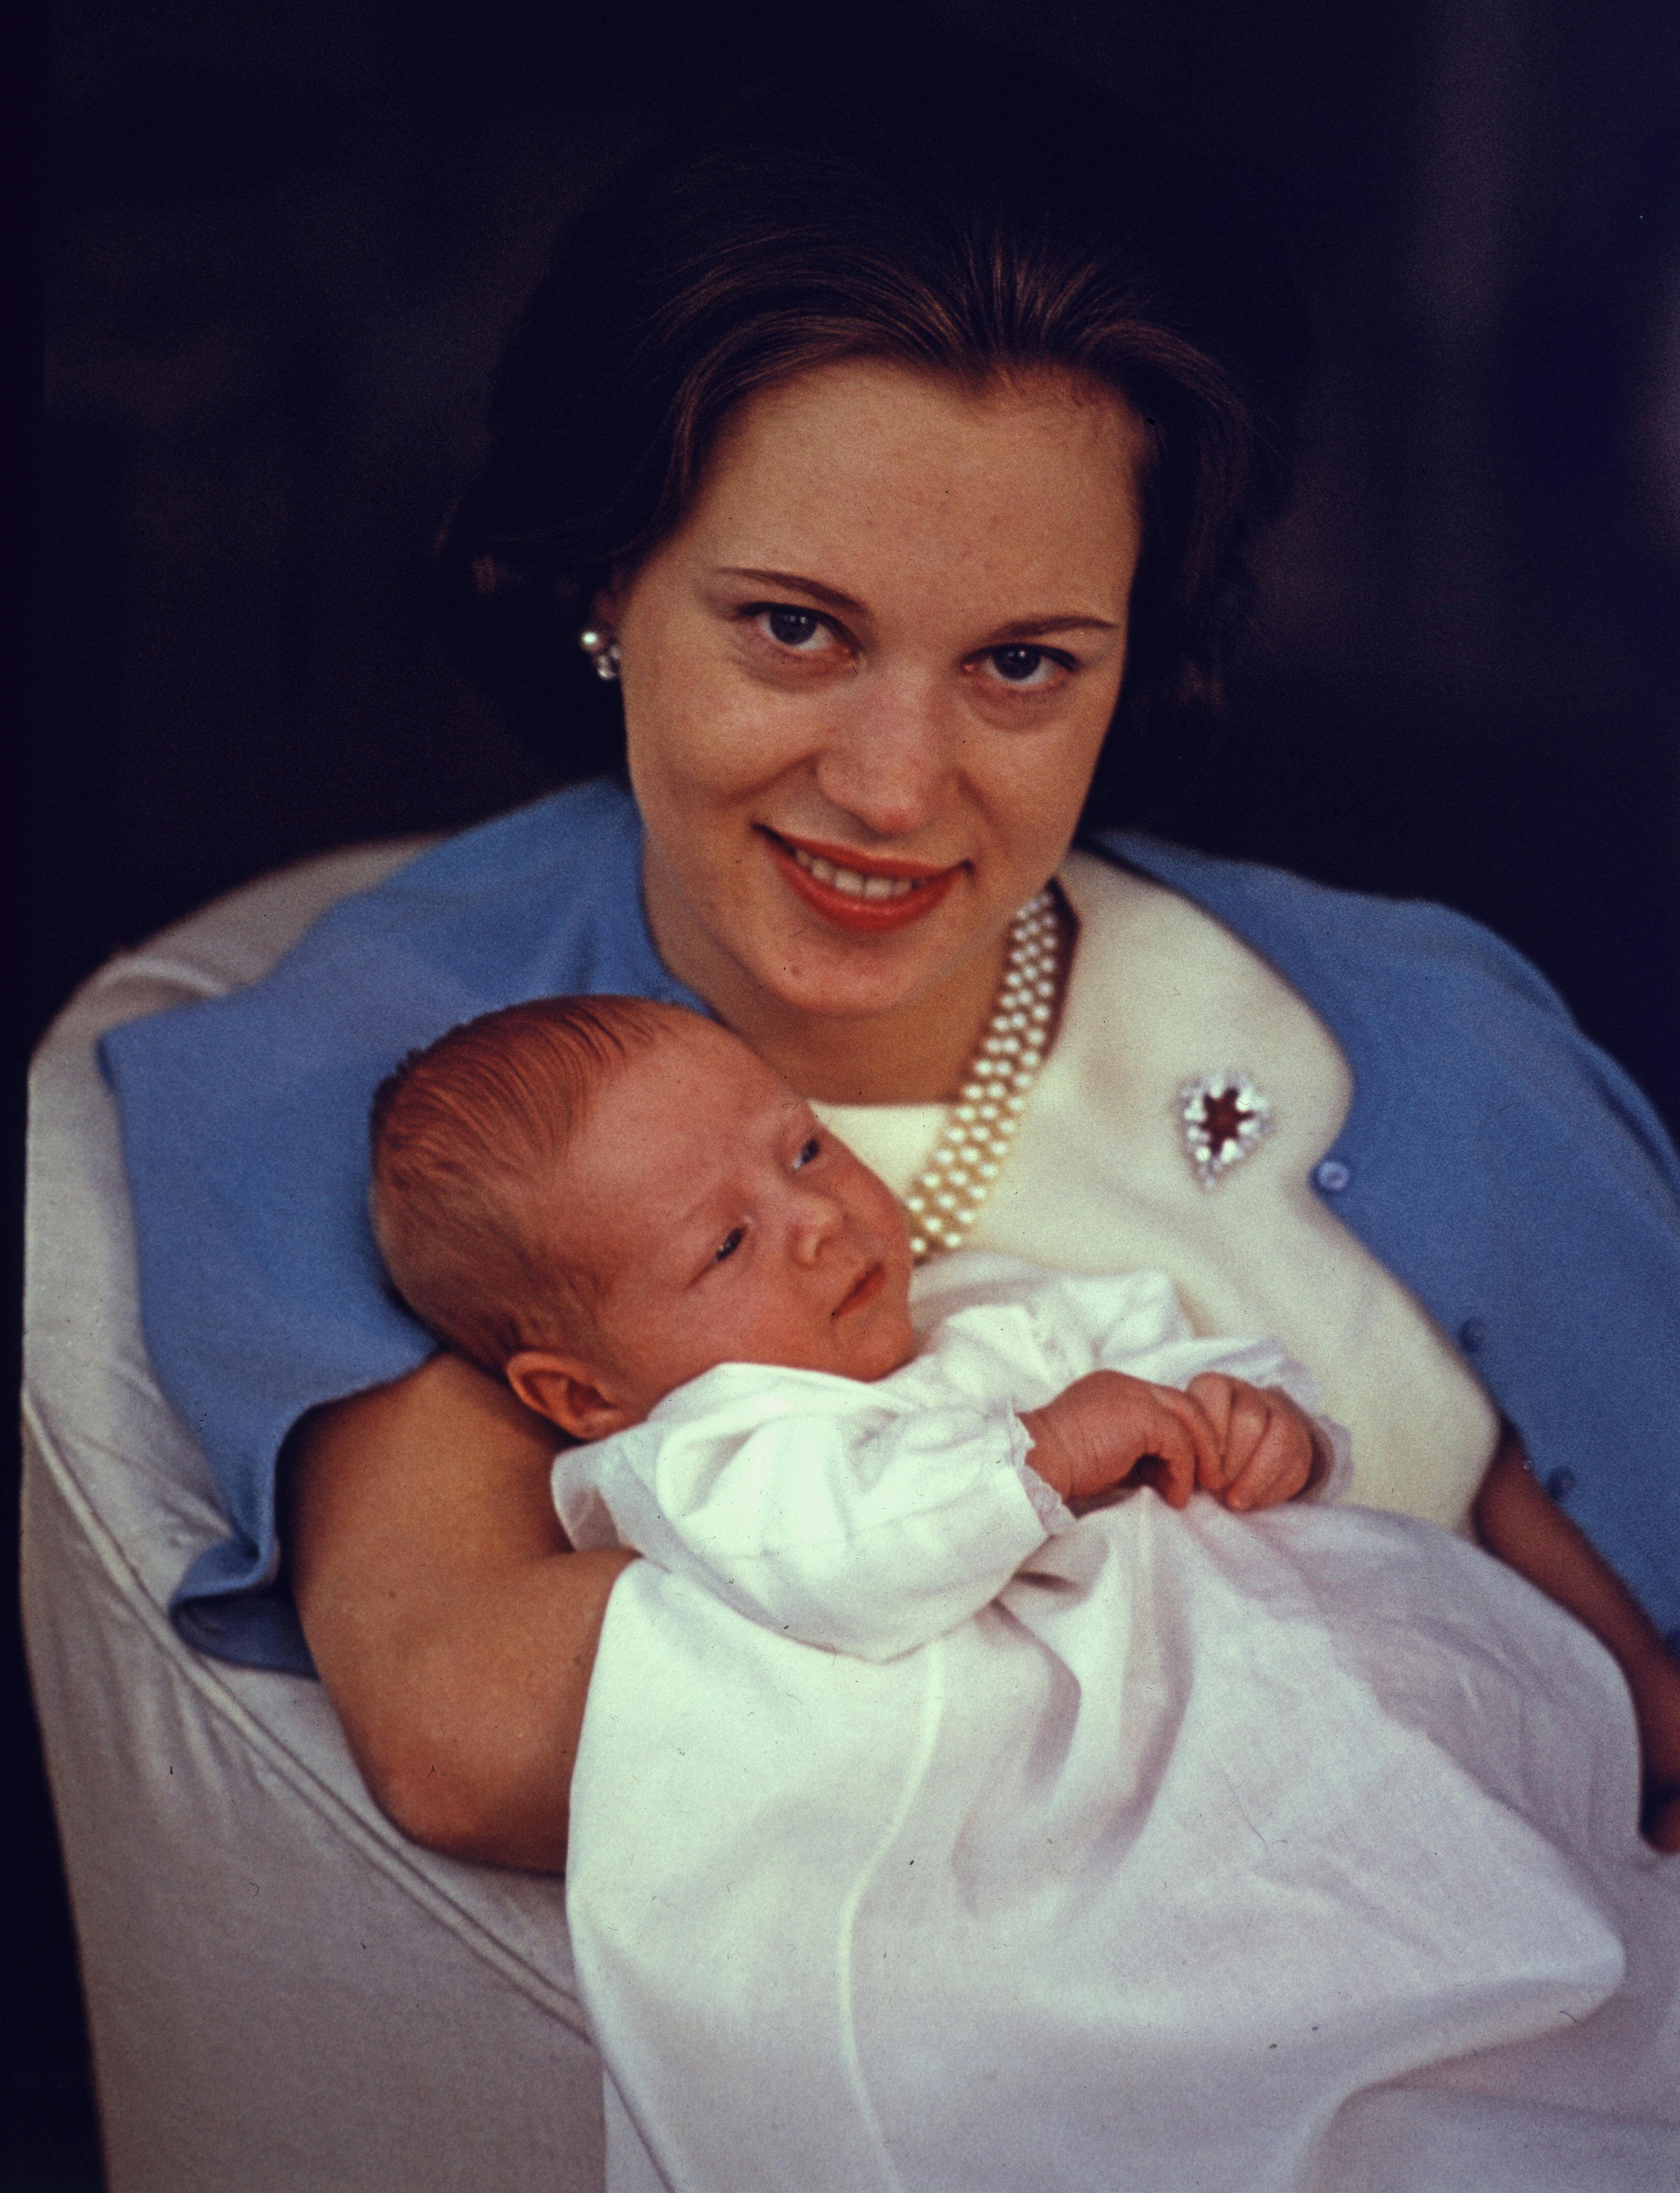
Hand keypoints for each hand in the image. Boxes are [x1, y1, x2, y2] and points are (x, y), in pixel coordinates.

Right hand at [1019, 1370, 1221, 1508]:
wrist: (1036, 1463)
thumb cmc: (1060, 1467)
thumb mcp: (1105, 1454)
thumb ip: (1134, 1452)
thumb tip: (1164, 1473)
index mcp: (1113, 1389)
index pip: (1163, 1405)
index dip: (1180, 1437)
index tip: (1182, 1473)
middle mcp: (1126, 1384)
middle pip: (1183, 1404)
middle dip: (1202, 1442)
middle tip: (1209, 1479)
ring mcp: (1134, 1394)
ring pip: (1189, 1418)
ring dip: (1199, 1459)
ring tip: (1193, 1493)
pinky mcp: (1142, 1416)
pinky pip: (1180, 1442)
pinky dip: (1183, 1471)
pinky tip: (1174, 1496)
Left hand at [1184, 1375, 1323, 1511]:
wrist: (1234, 1457)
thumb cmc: (1199, 1452)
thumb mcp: (1184, 1444)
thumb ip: (1184, 1448)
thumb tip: (1181, 1469)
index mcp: (1215, 1387)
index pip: (1215, 1392)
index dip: (1210, 1434)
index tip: (1201, 1470)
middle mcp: (1249, 1394)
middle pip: (1249, 1419)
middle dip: (1232, 1461)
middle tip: (1216, 1486)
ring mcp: (1279, 1415)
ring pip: (1281, 1435)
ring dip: (1256, 1476)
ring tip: (1236, 1501)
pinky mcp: (1300, 1444)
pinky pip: (1297, 1464)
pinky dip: (1273, 1489)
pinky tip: (1253, 1501)